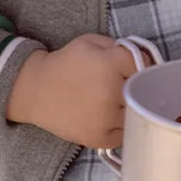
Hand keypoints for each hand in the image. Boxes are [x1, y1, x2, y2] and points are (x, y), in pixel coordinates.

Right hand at [6, 34, 137, 146]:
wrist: (36, 90)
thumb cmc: (66, 63)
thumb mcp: (91, 42)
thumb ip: (120, 47)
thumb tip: (143, 58)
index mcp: (110, 65)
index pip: (145, 64)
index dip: (143, 64)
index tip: (138, 66)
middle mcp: (111, 93)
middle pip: (143, 90)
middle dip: (139, 86)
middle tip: (130, 84)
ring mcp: (106, 119)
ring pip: (136, 114)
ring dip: (132, 107)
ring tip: (119, 100)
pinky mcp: (99, 138)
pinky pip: (125, 134)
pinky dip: (123, 126)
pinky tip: (113, 116)